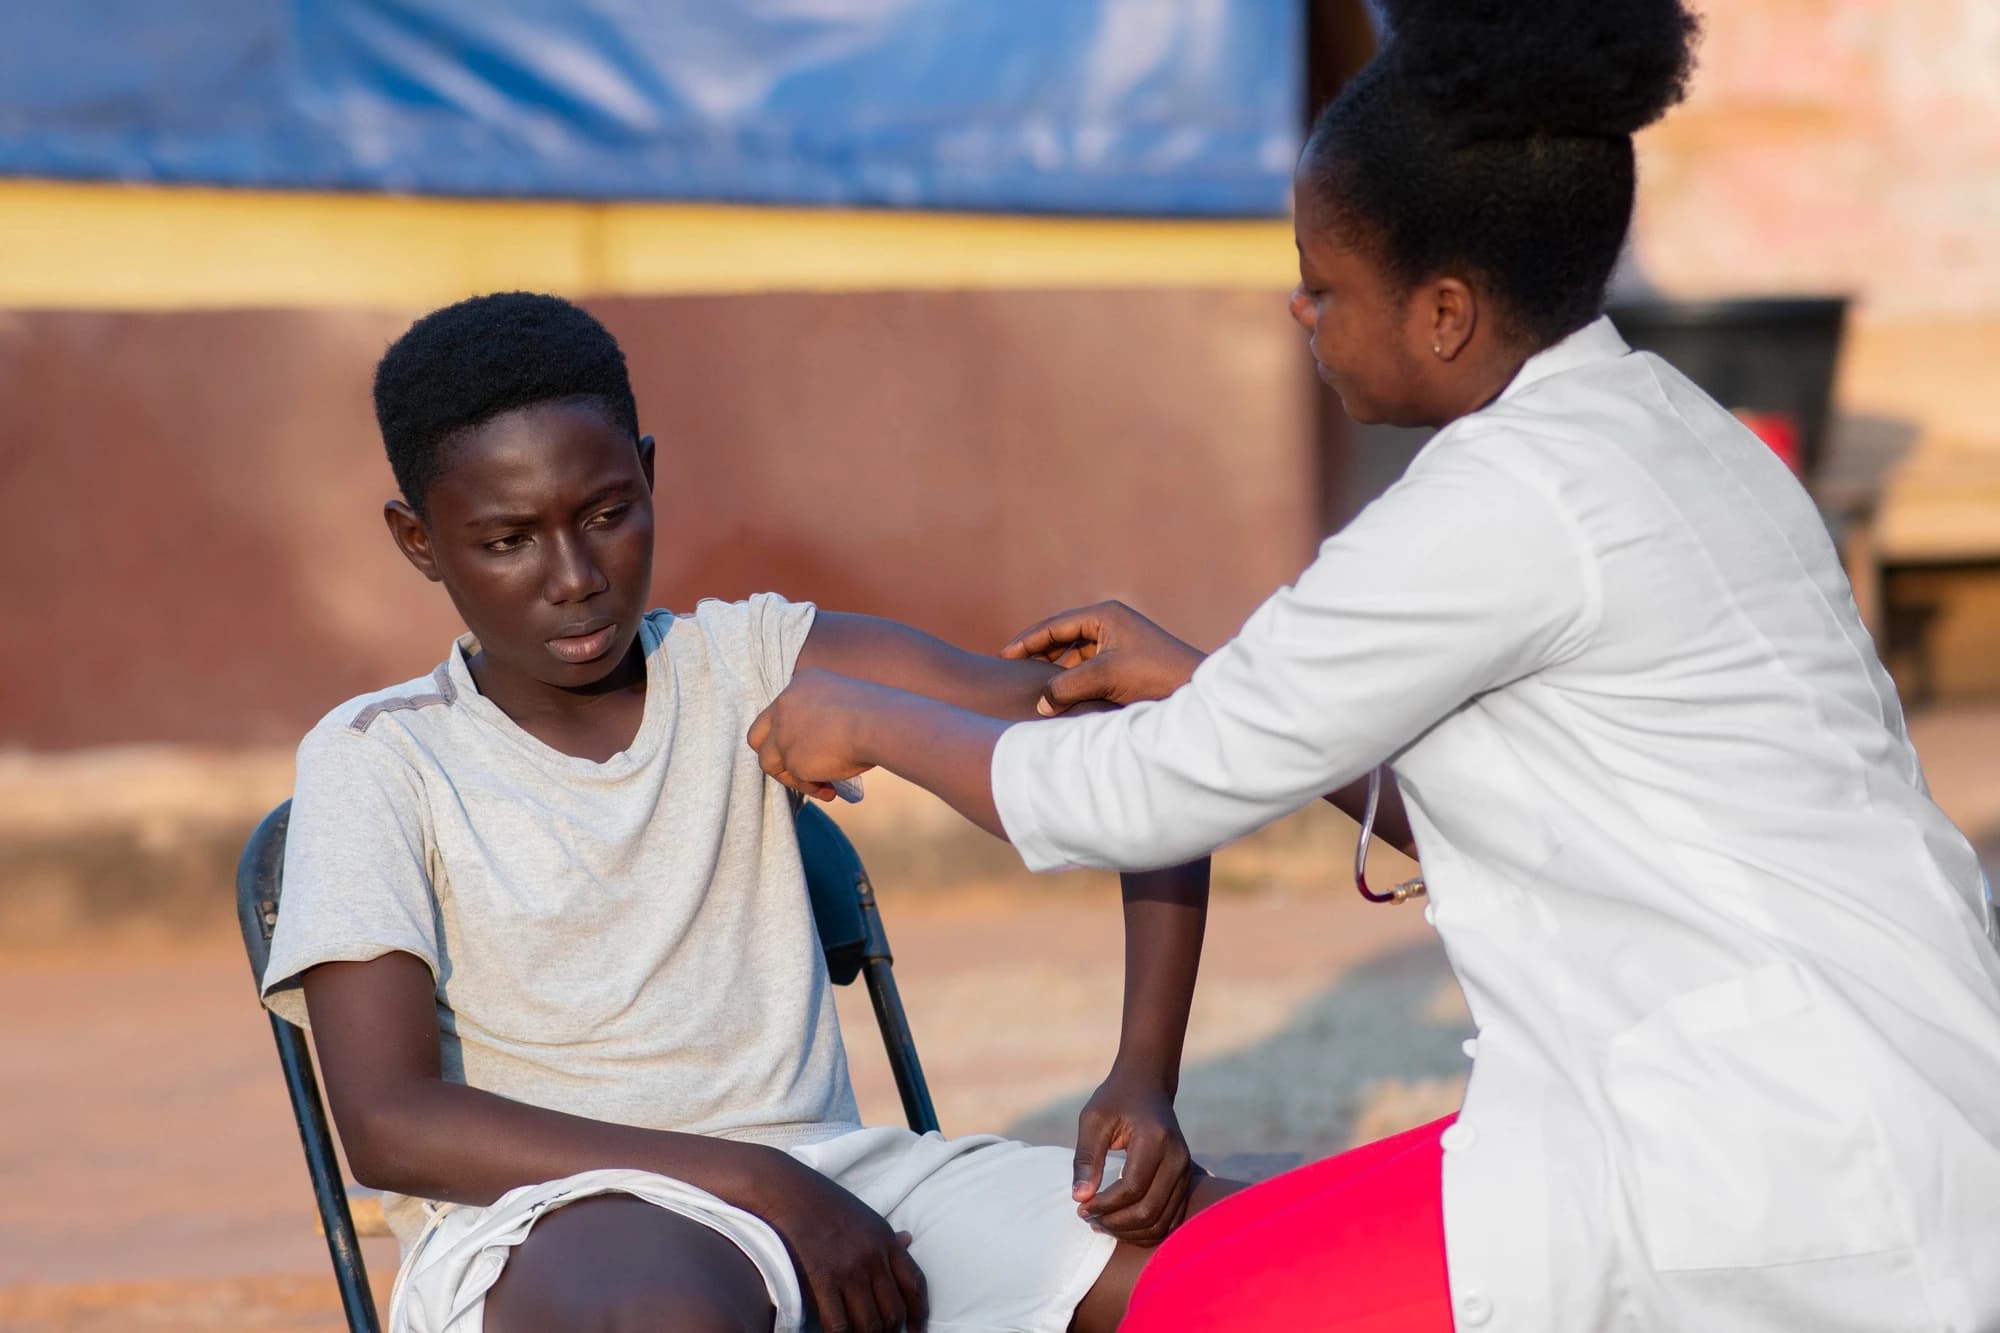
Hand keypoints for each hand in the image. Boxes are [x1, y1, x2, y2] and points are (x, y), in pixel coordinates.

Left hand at [748, 667, 880, 802]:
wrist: (879, 722)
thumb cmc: (877, 714)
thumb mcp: (845, 703)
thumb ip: (823, 719)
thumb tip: (820, 750)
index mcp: (800, 683)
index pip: (781, 711)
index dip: (790, 733)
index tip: (812, 745)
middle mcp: (784, 705)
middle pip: (757, 735)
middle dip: (772, 755)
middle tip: (793, 769)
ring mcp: (783, 733)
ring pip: (770, 763)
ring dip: (793, 777)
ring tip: (822, 785)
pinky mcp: (791, 759)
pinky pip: (795, 780)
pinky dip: (811, 788)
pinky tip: (831, 791)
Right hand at [751, 1153, 928, 1331]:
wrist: (790, 1193)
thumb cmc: (825, 1204)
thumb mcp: (865, 1216)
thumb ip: (886, 1235)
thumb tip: (909, 1239)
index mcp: (886, 1241)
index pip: (915, 1285)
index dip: (919, 1313)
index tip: (917, 1329)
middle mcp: (873, 1258)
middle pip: (894, 1311)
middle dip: (892, 1332)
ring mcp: (850, 1270)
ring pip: (870, 1324)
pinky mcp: (823, 1279)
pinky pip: (839, 1323)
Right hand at [1000, 601, 1205, 715]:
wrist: (1194, 690)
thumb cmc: (1155, 675)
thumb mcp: (1105, 677)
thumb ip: (1066, 687)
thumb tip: (1041, 703)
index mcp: (1105, 616)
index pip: (1055, 626)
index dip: (1027, 641)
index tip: (1004, 656)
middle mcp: (1111, 624)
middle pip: (1064, 637)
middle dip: (1039, 654)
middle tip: (1012, 669)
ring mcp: (1119, 642)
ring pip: (1076, 656)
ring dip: (1057, 671)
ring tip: (1034, 687)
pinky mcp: (1126, 662)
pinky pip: (1090, 668)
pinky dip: (1074, 680)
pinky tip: (1062, 696)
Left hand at [1071, 1066, 1199, 1248]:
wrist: (1148, 1085)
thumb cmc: (1116, 1099)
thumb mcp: (1093, 1119)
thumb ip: (1086, 1158)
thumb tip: (1080, 1198)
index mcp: (1156, 1139)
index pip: (1131, 1189)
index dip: (1104, 1205)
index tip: (1080, 1207)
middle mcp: (1178, 1158)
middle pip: (1149, 1211)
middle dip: (1115, 1223)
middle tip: (1089, 1218)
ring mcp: (1186, 1171)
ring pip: (1162, 1222)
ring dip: (1130, 1232)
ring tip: (1102, 1223)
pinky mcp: (1186, 1180)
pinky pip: (1171, 1220)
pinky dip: (1146, 1230)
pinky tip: (1121, 1224)